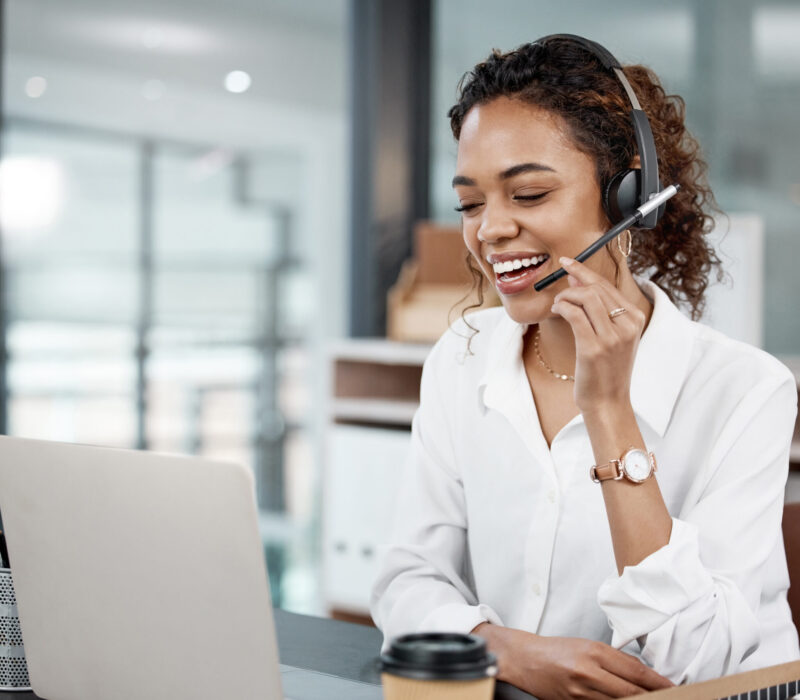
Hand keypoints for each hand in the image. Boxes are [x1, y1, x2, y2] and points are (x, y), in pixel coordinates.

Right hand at [474, 624, 672, 698]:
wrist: (525, 658)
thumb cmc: (557, 650)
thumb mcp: (587, 646)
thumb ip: (615, 660)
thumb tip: (644, 675)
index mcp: (595, 651)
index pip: (636, 672)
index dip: (660, 684)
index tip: (676, 689)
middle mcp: (589, 672)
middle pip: (632, 693)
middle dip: (654, 699)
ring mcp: (581, 692)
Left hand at [549, 257, 646, 412]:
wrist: (608, 402)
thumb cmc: (606, 369)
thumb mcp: (611, 336)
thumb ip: (598, 308)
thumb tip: (576, 279)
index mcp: (636, 318)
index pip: (607, 285)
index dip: (584, 271)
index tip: (567, 262)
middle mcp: (628, 325)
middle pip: (595, 288)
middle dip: (572, 283)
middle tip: (559, 292)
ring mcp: (613, 337)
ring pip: (585, 297)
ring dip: (565, 296)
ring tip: (558, 305)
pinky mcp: (594, 348)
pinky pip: (574, 314)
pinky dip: (561, 307)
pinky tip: (557, 311)